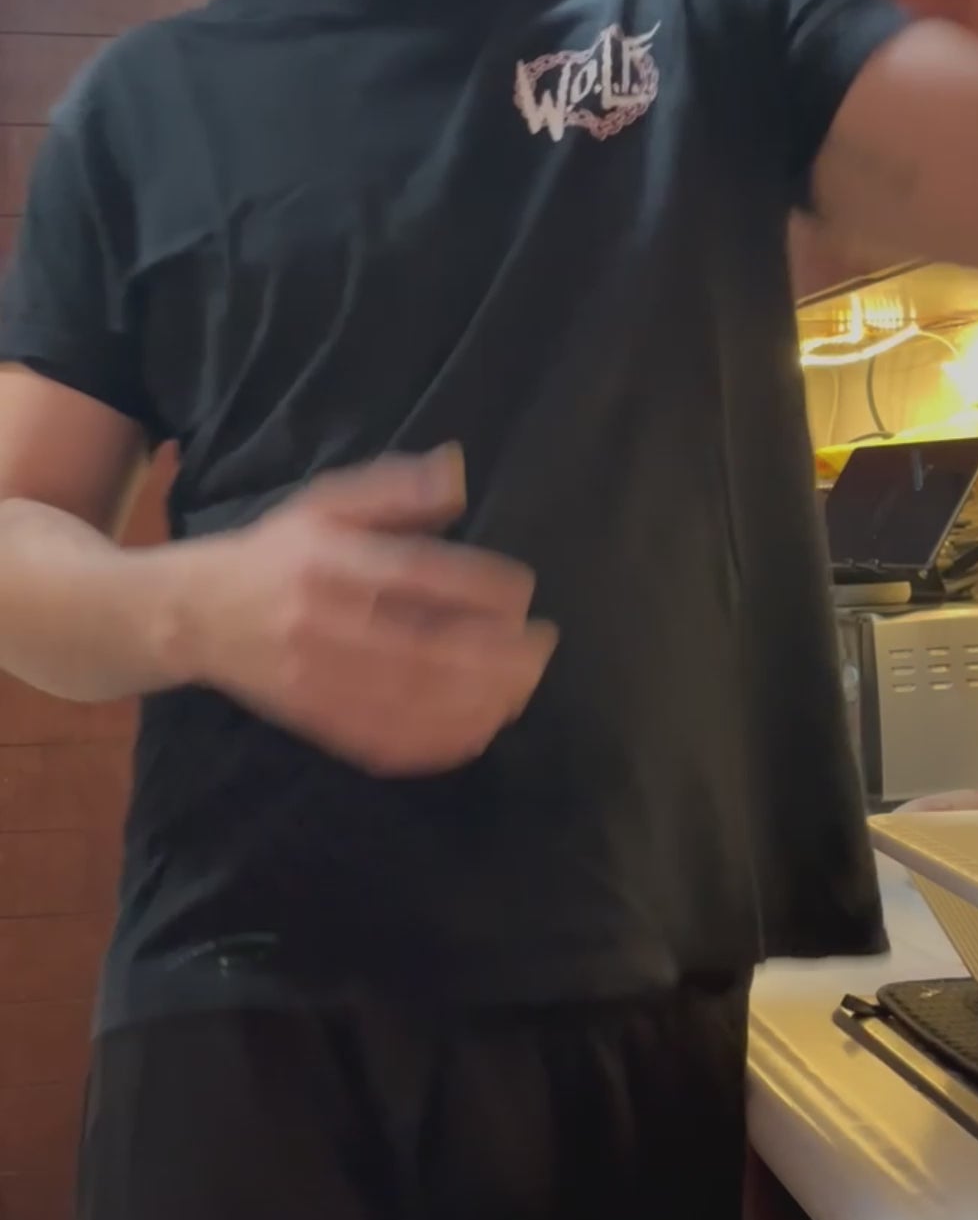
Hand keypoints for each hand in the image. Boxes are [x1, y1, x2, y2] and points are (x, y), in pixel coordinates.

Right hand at [184, 446, 557, 774]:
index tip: (524, 595)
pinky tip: (476, 732)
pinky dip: (436, 745)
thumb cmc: (273, 553)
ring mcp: (318, 679)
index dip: (481, 590)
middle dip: (496, 657)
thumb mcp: (327, 503)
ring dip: (477, 704)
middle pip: (425, 649)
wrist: (193, 614)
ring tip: (521, 690)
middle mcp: (324, 622)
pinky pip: (384, 742)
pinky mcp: (315, 720)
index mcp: (330, 560)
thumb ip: (394, 490)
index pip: (419, 577)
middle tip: (541, 649)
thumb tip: (460, 475)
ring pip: (411, 703)